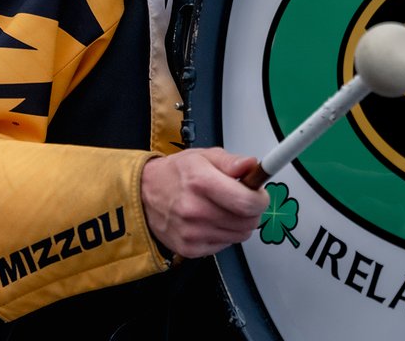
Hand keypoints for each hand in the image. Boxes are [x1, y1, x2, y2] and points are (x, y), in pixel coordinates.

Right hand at [140, 148, 270, 258]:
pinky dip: (225, 234)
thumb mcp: (204, 156)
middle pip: (247, 222)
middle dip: (252, 210)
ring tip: (224, 208)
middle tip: (242, 199)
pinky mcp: (189, 248)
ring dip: (239, 223)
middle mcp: (195, 210)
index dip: (261, 199)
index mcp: (201, 183)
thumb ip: (232, 161)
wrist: (144, 194)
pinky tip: (212, 220)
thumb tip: (251, 165)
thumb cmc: (176, 173)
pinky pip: (225, 245)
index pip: (247, 203)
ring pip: (239, 235)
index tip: (259, 193)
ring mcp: (191, 233)